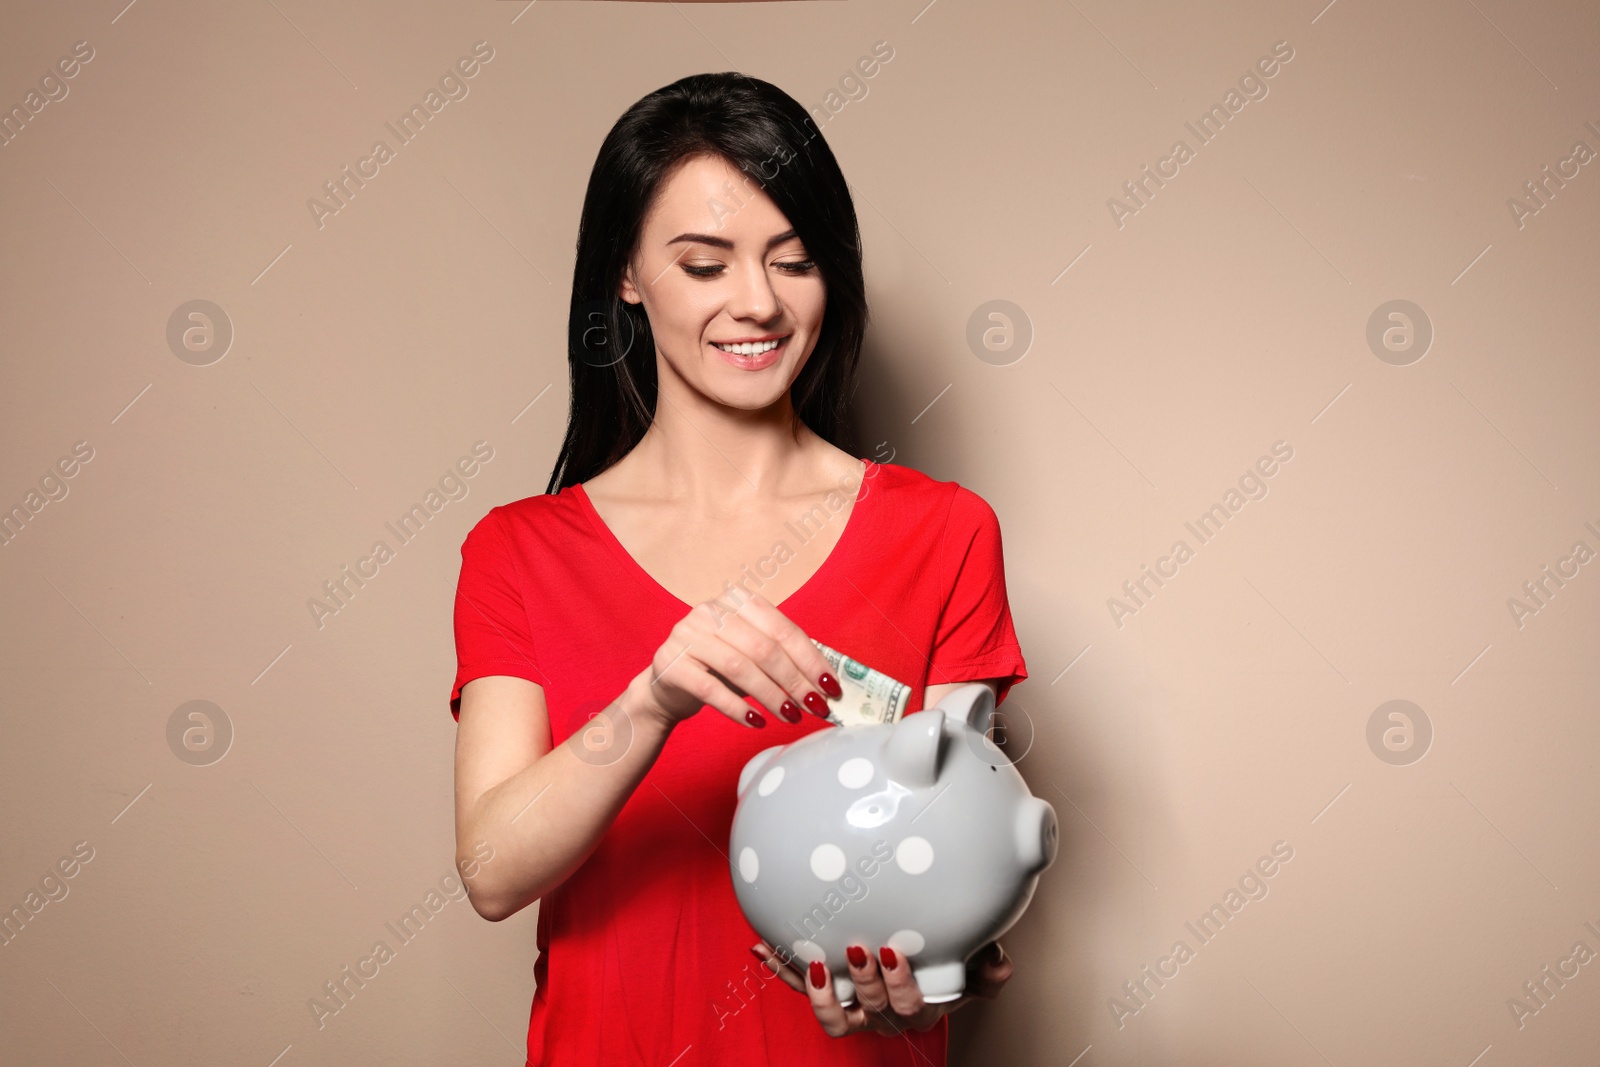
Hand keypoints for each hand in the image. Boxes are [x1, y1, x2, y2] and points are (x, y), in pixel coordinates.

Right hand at [629, 590, 840, 731]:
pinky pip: (711, 689)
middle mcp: (710, 611)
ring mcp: (687, 635)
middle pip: (764, 648)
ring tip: (791, 717)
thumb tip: (826, 683)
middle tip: (815, 707)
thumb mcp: (751, 655)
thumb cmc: (719, 669)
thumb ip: (783, 659)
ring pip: (740, 668)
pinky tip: (757, 722)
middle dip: (795, 681)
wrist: (667, 686)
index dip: (810, 659)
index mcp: (738, 600)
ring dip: (772, 696)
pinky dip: (738, 709)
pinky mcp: (671, 663)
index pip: (782, 629)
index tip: (830, 686)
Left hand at [749, 939, 1013, 1037]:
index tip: (894, 950)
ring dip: (818, 989)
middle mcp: (886, 1014)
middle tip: (858, 946)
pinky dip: (781, 970)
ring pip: (832, 1015)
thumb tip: (998, 966)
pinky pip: (802, 989)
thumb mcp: (973, 960)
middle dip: (863, 979)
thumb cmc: (946, 958)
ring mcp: (854, 1008)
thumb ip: (988, 965)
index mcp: (923, 1005)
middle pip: (873, 1006)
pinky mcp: (828, 996)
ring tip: (811, 959)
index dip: (901, 984)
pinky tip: (762, 947)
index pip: (912, 1004)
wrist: (916, 955)